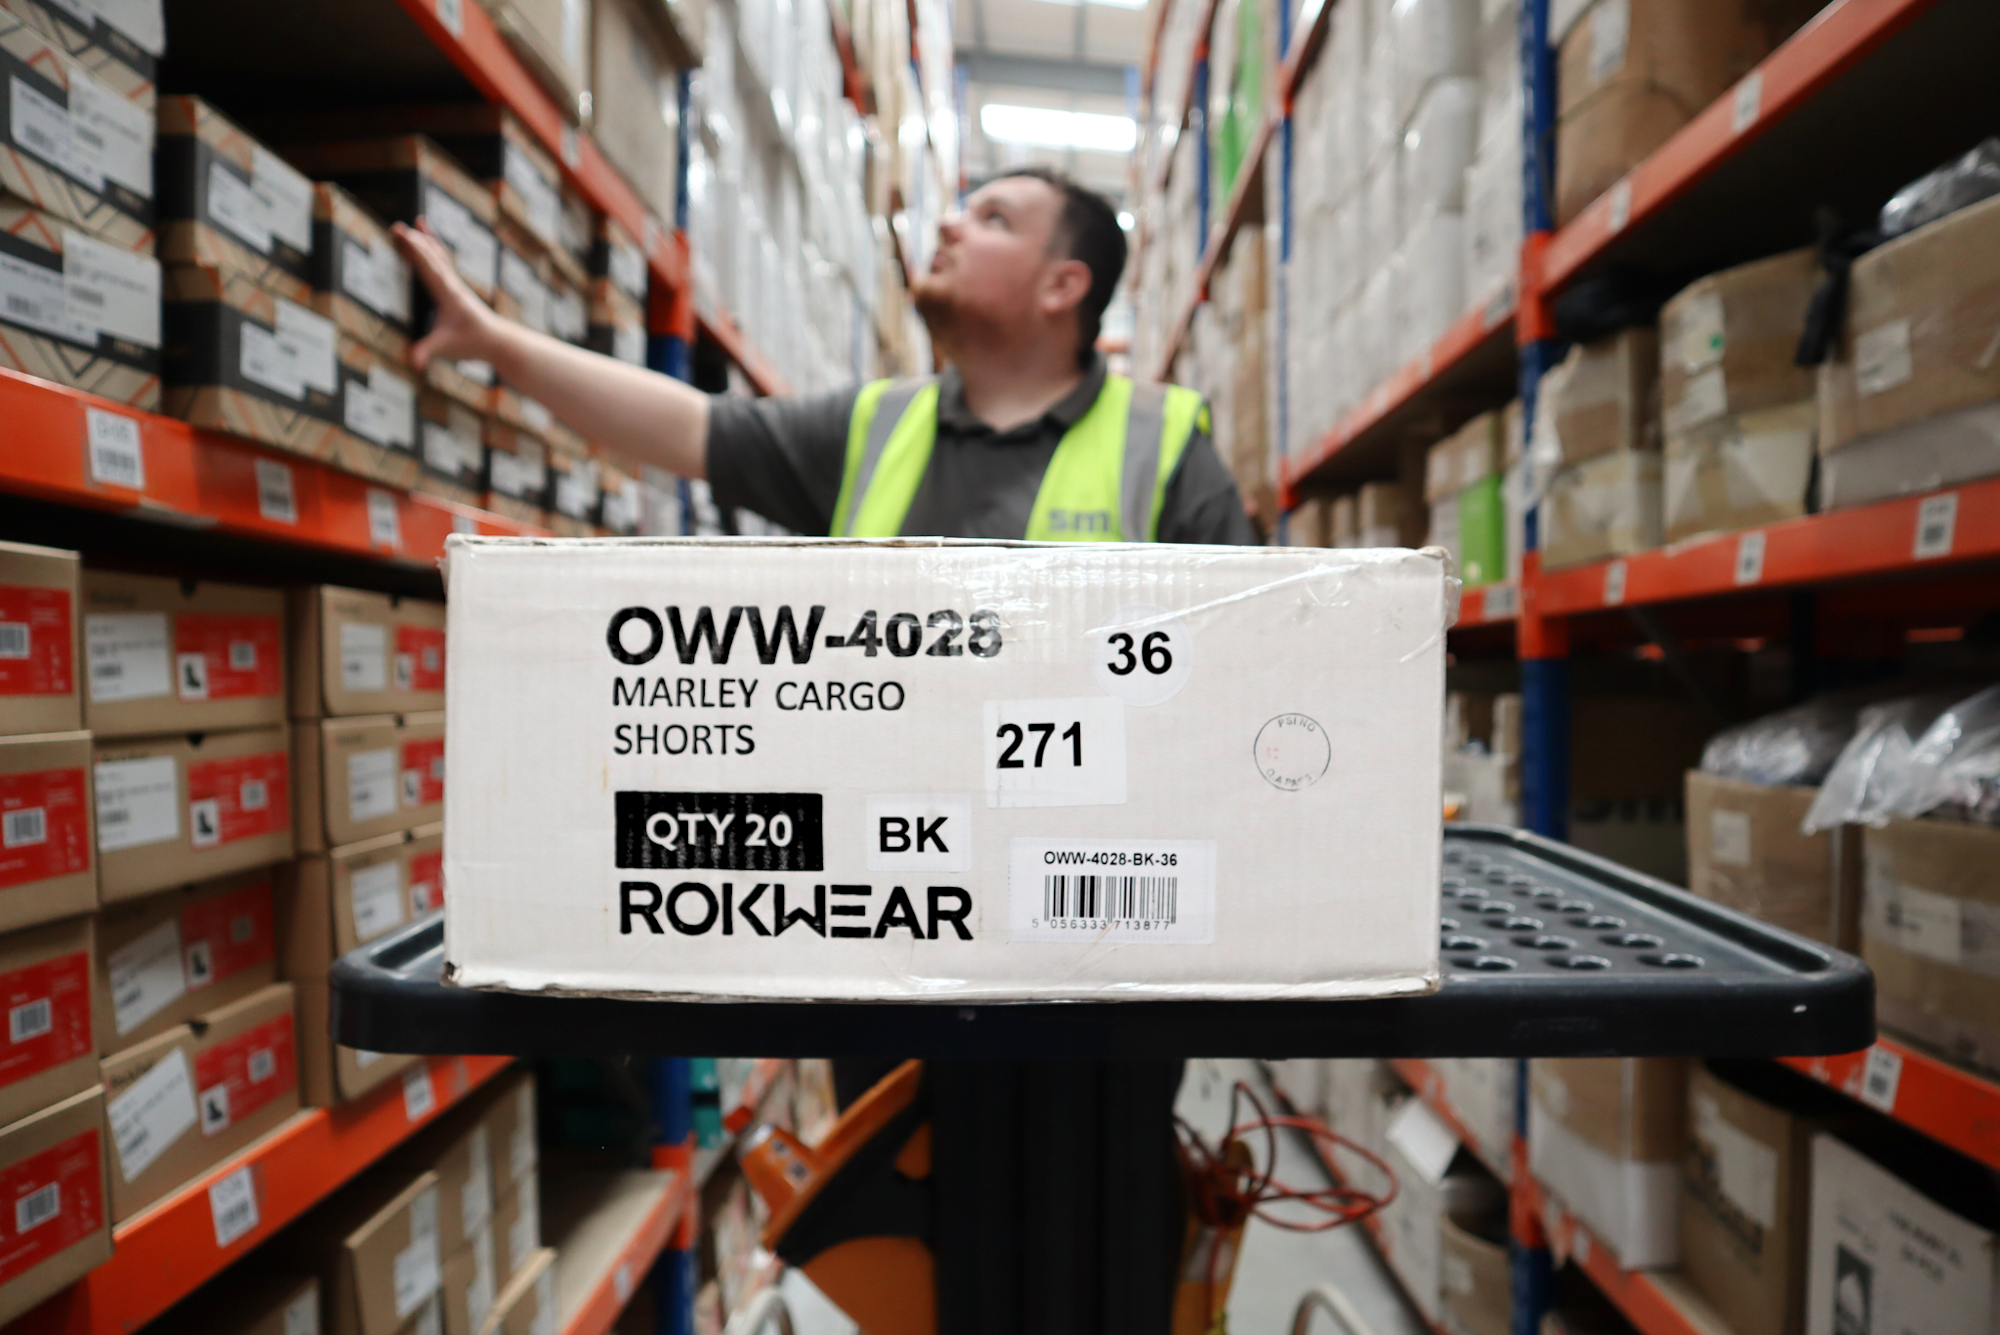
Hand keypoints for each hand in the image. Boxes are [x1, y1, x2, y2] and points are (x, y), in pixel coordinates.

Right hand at [394, 219, 501, 370]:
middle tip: (395, 227)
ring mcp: (454, 284)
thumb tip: (413, 363)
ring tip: (414, 223)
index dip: (415, 250)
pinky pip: (442, 262)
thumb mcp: (447, 348)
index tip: (401, 234)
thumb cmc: (472, 343)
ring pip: (439, 256)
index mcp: (448, 294)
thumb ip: (427, 352)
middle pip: (432, 256)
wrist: (496, 341)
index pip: (429, 267)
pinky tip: (428, 239)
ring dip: (425, 239)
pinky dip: (433, 248)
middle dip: (414, 241)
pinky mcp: (455, 287)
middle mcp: (452, 284)